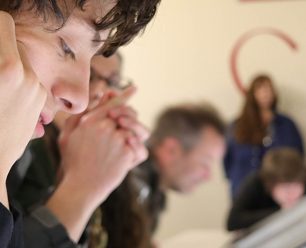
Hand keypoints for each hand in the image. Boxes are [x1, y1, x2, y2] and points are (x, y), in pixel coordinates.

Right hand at [0, 12, 45, 182]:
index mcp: (8, 70)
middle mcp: (29, 77)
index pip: (3, 25)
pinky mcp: (40, 105)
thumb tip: (3, 54)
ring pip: (22, 65)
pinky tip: (4, 102)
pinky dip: (17, 85)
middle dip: (0, 52)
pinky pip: (28, 83)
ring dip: (9, 69)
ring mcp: (37, 92)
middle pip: (13, 47)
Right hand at [58, 86, 148, 202]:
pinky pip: (139, 146)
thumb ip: (81, 114)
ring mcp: (118, 140)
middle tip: (124, 129)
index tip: (135, 88)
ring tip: (121, 147)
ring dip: (130, 137)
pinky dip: (136, 151)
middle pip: (128, 114)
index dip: (125, 95)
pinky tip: (126, 157)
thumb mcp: (68, 135)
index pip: (113, 103)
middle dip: (128, 120)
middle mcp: (105, 127)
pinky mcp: (127, 153)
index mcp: (91, 120)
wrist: (80, 187)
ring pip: (134, 130)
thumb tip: (96, 97)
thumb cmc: (73, 161)